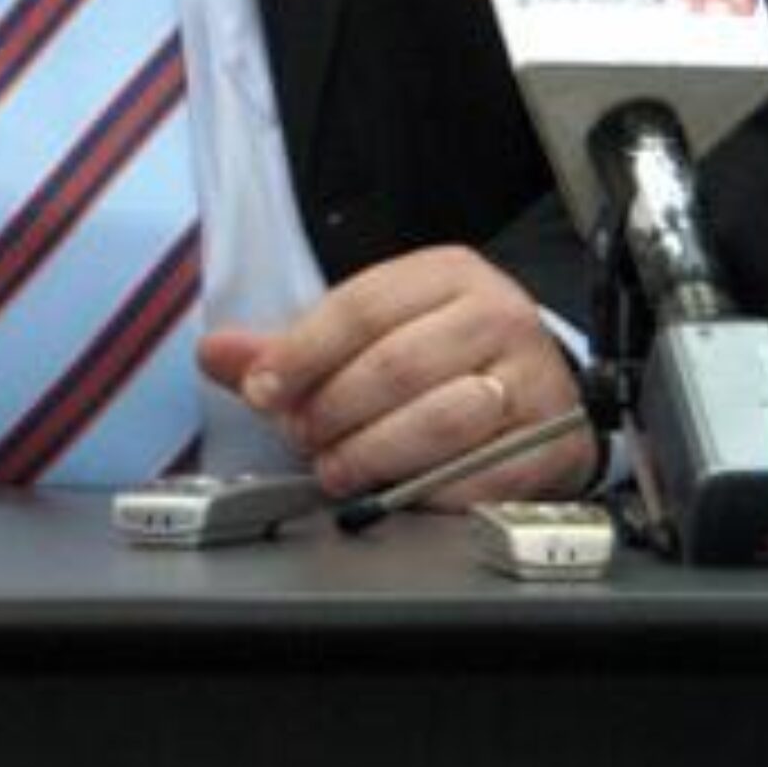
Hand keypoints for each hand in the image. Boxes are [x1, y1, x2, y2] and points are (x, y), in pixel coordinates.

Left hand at [198, 247, 596, 506]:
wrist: (544, 394)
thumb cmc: (447, 358)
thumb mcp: (375, 332)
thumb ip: (294, 347)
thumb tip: (215, 355)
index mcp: (448, 273)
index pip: (360, 306)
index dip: (300, 353)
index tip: (260, 391)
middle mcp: (498, 315)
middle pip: (396, 364)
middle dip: (334, 409)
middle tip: (301, 438)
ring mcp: (532, 379)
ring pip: (439, 421)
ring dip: (373, 454)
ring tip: (337, 469)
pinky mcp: (552, 442)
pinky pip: (480, 475)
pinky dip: (426, 491)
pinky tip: (395, 493)